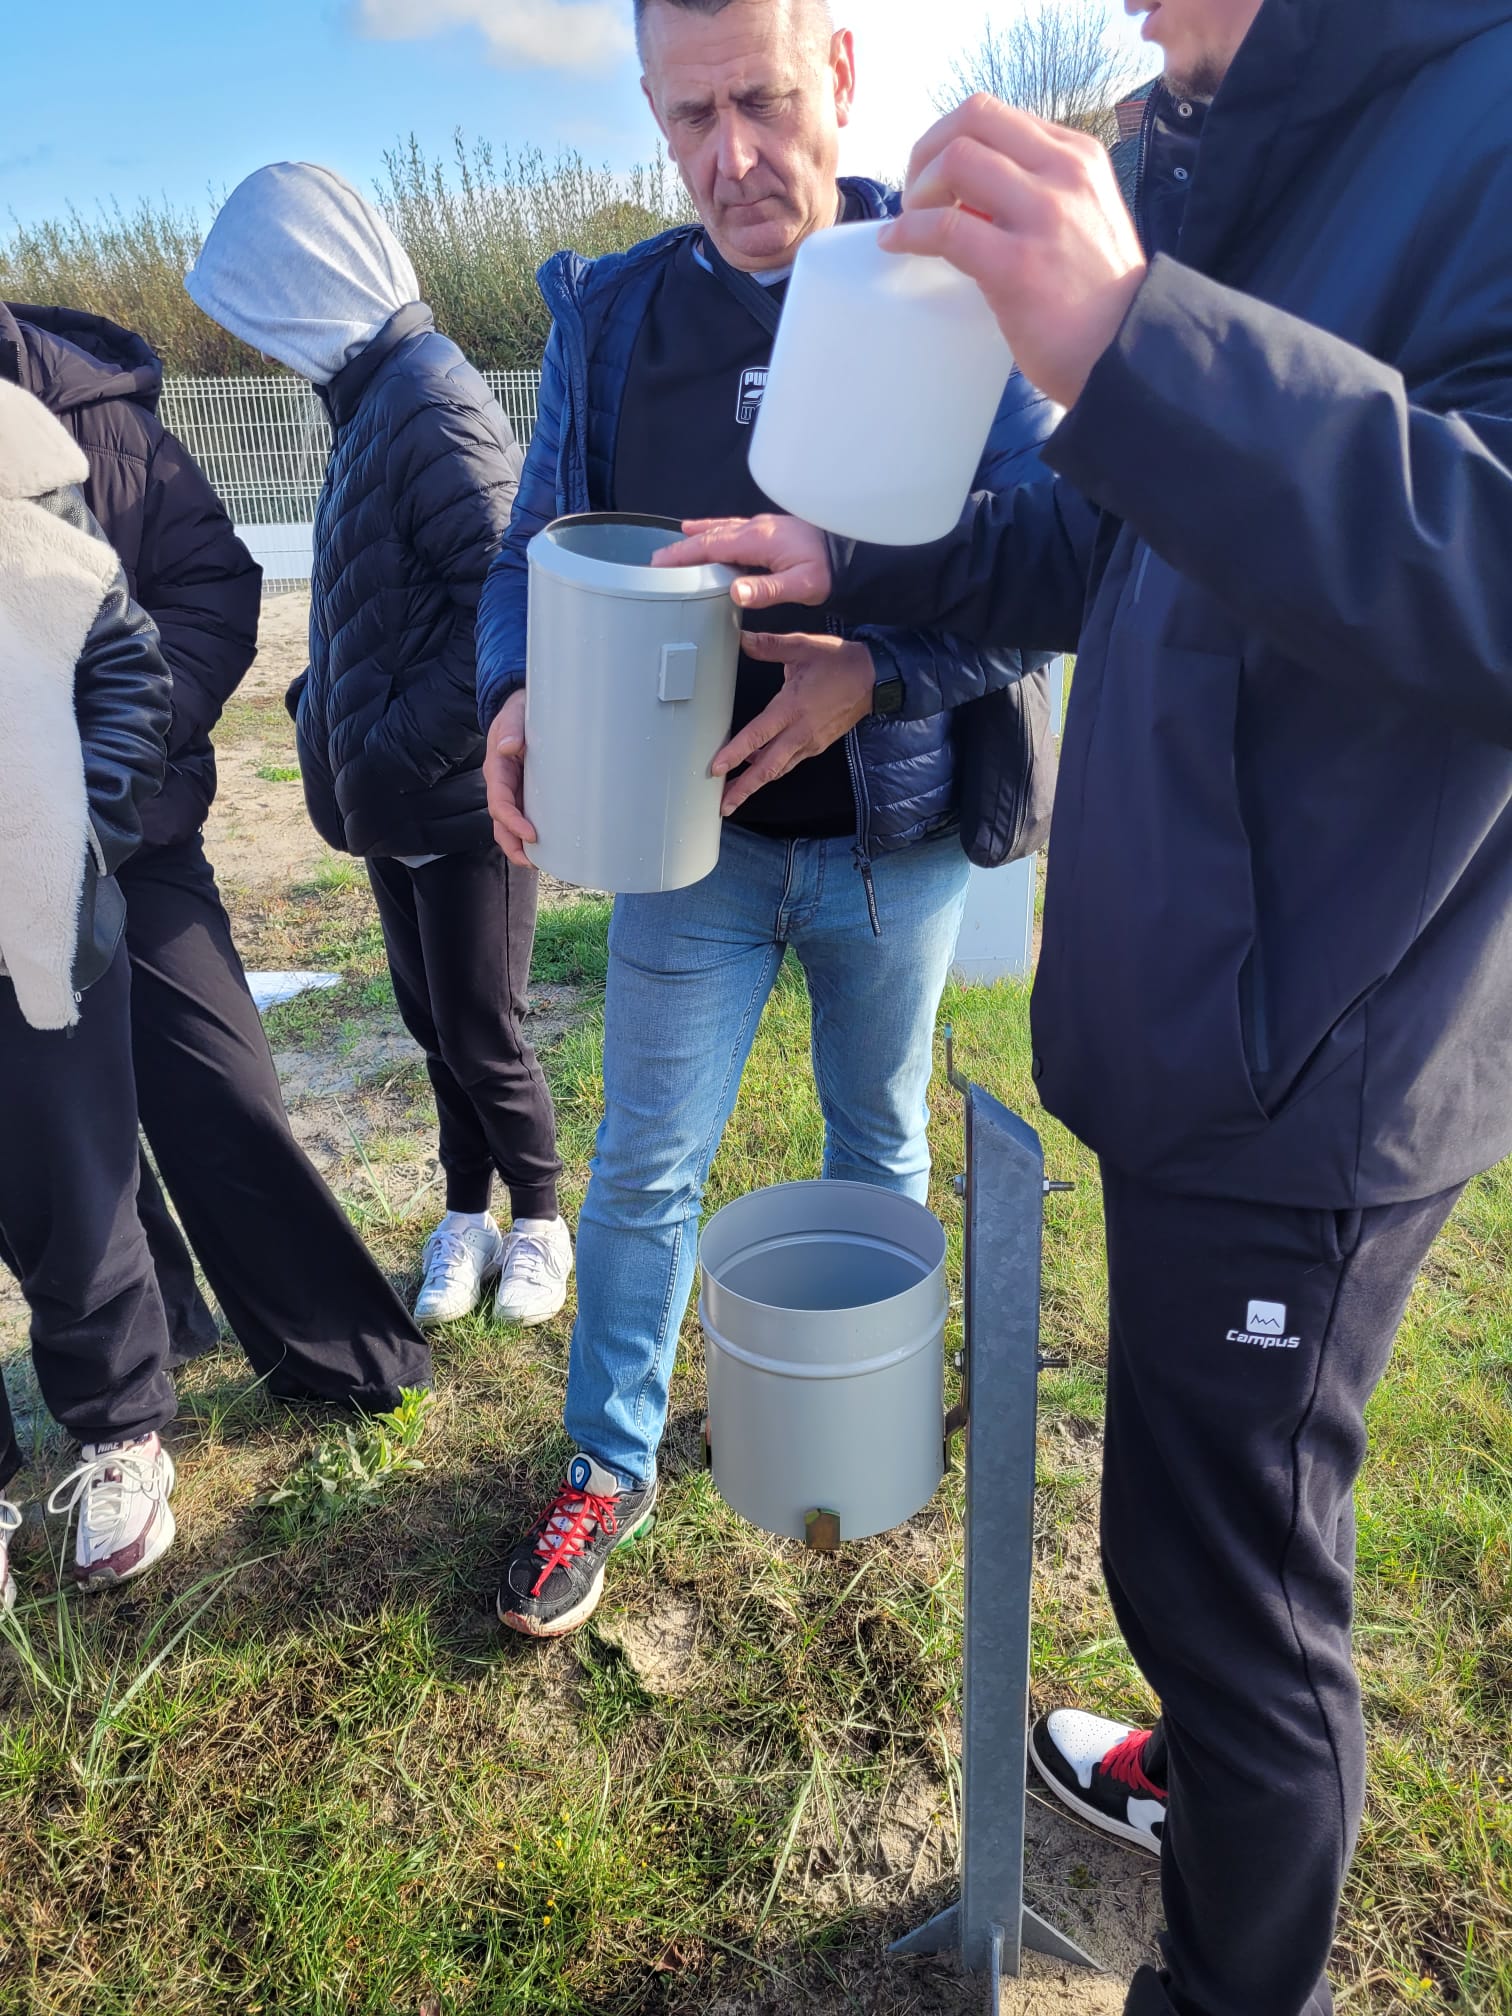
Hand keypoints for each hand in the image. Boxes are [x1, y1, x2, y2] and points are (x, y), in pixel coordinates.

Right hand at [483, 689, 534, 866]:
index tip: (530, 834)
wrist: (524, 707)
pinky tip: (546, 848)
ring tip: (537, 863)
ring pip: (509, 824)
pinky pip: (525, 816)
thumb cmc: (520, 710)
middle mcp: (502, 783)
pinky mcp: (527, 792)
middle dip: (512, 843)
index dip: (512, 820)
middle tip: (531, 861)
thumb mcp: (515, 712)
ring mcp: (514, 790)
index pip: (499, 800)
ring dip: (519, 846)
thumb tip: (509, 747)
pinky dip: (530, 834)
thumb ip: (513, 726)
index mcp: (497, 768)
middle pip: (501, 821)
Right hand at [652, 515, 832, 609]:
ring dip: (695, 537)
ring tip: (673, 544)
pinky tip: (705, 528)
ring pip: (719, 529)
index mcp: (758, 541)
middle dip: (681, 548)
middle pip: (709, 537)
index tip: (660, 564)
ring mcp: (762, 526)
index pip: (712, 547)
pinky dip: (712, 528)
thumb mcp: (803, 586)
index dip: (684, 555)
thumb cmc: (831, 568)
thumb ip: (768, 589)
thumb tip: (735, 592)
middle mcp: (756, 529)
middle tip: (655, 561)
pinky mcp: (769, 529)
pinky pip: (732, 526)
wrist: (853, 550)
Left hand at [713, 634, 876, 815]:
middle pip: (767, 768)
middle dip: (743, 788)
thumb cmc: (840, 662)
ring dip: (755, 784)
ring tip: (734, 796)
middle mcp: (800, 731)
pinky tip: (758, 767)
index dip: (736, 753)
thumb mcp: (803, 647)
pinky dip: (772, 769)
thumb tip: (742, 639)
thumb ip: (770, 646)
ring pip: (778, 769)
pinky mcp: (816, 745)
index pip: (758, 735)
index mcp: (792, 708)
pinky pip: (790, 762)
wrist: (874, 678)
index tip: (717, 768)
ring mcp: (810, 742)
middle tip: (722, 805)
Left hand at [882, 95, 1146, 409]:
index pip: (995, 115)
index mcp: (1077, 157)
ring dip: (919, 190)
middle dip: (927, 153)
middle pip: (971, 120)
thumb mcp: (1084, 216)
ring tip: (912, 223)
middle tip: (915, 195)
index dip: (950, 139)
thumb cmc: (1100, 298)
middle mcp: (1063, 172)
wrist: (1129, 352)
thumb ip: (1038, 192)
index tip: (936, 177)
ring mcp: (1043, 215)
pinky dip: (910, 232)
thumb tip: (970, 193)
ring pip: (956, 161)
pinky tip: (898, 244)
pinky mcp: (1017, 264)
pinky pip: (945, 228)